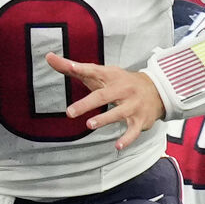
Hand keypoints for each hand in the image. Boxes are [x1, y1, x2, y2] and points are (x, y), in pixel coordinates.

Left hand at [49, 53, 166, 150]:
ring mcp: (132, 105)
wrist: (156, 90)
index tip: (70, 67)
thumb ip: (73, 68)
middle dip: (87, 104)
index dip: (82, 69)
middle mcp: (122, 89)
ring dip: (105, 119)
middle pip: (103, 95)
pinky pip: (133, 131)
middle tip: (70, 112)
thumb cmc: (119, 82)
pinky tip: (117, 146)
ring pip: (119, 113)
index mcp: (111, 76)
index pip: (94, 70)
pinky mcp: (140, 120)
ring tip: (89, 124)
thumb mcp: (99, 74)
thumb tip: (48, 57)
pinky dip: (127, 139)